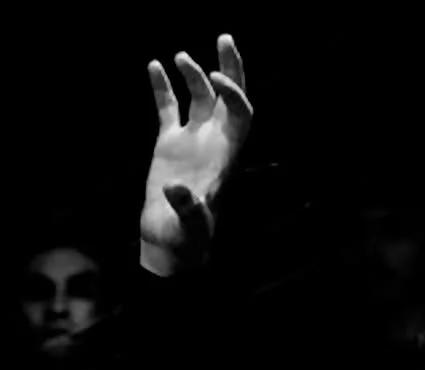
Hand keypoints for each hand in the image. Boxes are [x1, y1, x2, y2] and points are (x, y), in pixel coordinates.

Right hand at [140, 34, 252, 274]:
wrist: (170, 244)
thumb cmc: (186, 239)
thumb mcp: (191, 226)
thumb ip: (189, 208)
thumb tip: (177, 189)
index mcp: (225, 157)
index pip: (239, 115)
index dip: (232, 93)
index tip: (214, 78)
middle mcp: (213, 144)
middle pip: (229, 99)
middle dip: (231, 69)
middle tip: (225, 37)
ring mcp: (192, 142)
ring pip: (199, 98)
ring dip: (193, 74)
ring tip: (179, 55)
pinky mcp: (169, 145)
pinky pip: (168, 108)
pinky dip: (162, 87)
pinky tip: (152, 65)